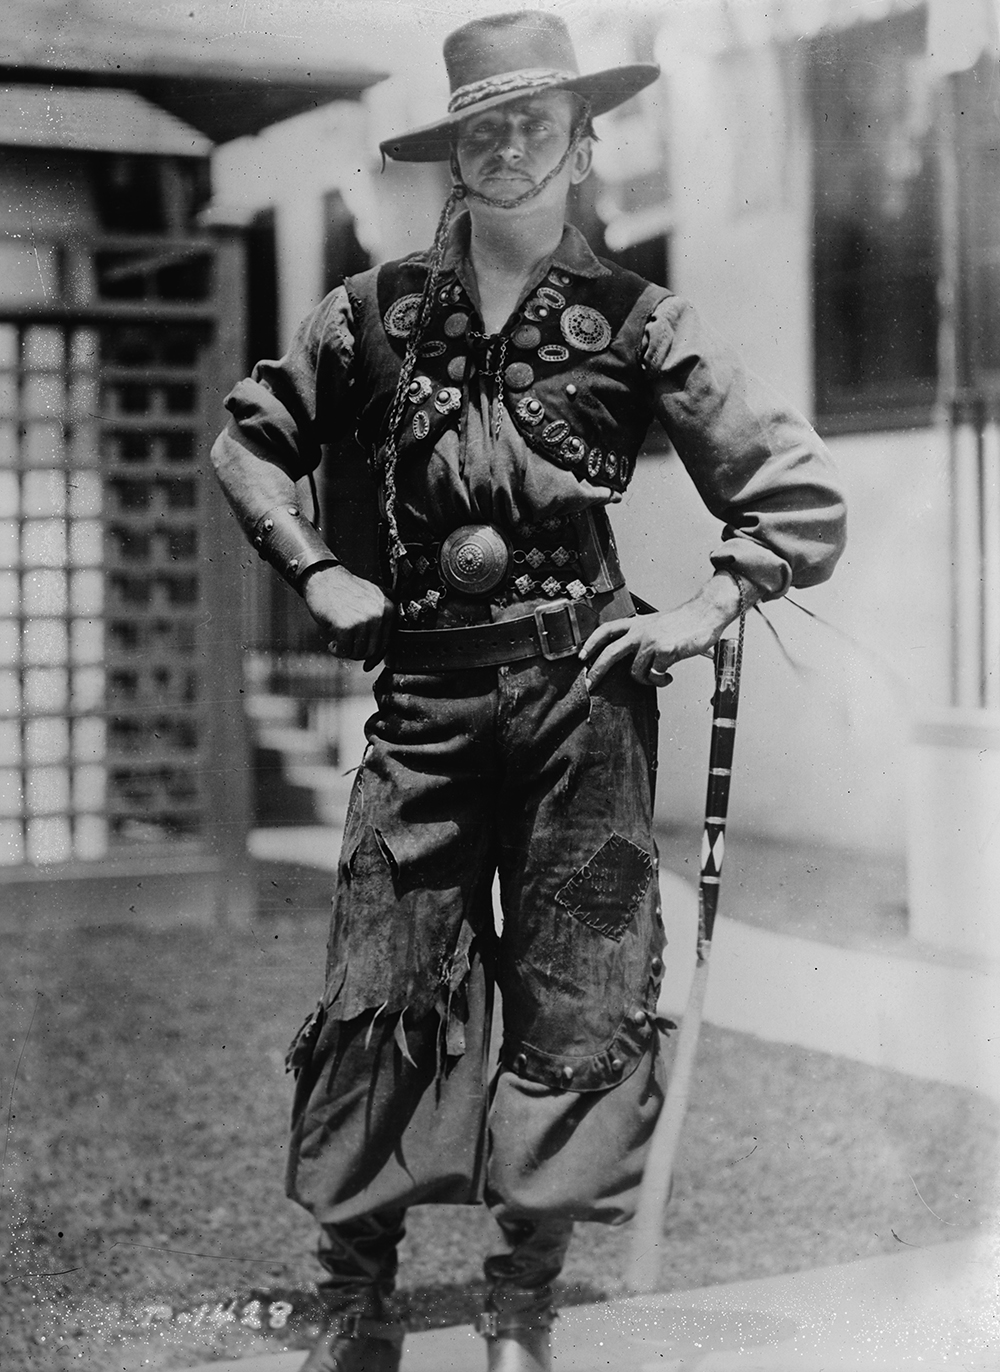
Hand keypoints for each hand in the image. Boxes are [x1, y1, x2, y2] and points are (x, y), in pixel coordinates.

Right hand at [302, 564, 394, 668]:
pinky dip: (337, 651)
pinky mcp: (346, 626)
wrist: (324, 578)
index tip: (368, 664)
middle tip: (347, 646)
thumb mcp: (374, 597)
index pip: (386, 643)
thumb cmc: (346, 590)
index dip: (375, 656)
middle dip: (358, 653)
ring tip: (339, 642)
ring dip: (347, 652)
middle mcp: (379, 615)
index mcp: (389, 608)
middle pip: (372, 650)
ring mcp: (363, 621)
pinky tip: (332, 643)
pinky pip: (344, 650)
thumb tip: (383, 655)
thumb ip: (383, 618)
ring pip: (359, 653)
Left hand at [579, 575, 743, 687]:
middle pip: (610, 653)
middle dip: (597, 670)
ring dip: (646, 680)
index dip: (591, 643)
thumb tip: (633, 658)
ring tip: (659, 677)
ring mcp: (651, 641)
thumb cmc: (685, 621)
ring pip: (634, 672)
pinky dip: (661, 681)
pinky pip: (654, 676)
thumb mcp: (656, 623)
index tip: (582, 656)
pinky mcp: (664, 652)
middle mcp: (640, 631)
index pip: (606, 630)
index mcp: (637, 623)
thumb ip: (642, 636)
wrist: (706, 613)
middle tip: (590, 683)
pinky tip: (669, 676)